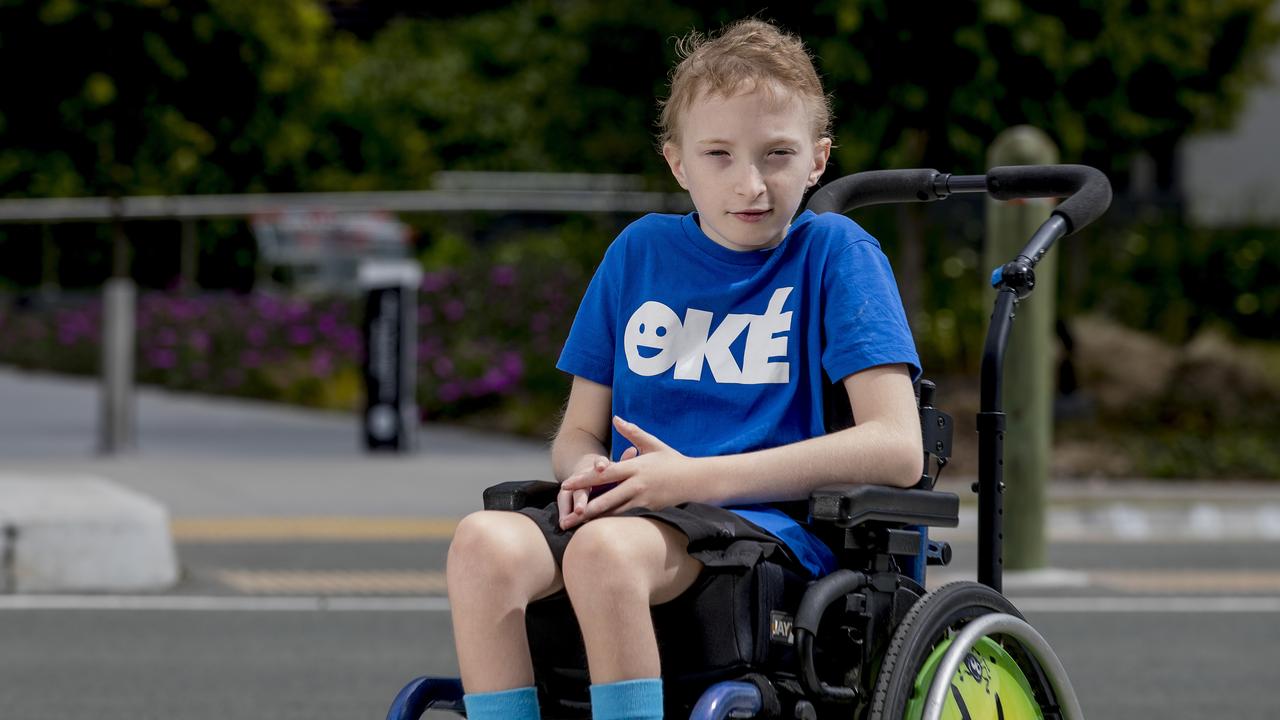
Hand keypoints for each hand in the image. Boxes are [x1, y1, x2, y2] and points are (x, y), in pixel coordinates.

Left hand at [559, 417, 700, 521]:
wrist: (697, 480)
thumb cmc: (673, 461)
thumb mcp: (653, 444)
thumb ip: (632, 432)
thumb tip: (616, 418)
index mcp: (635, 467)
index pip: (604, 474)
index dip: (583, 480)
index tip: (566, 484)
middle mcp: (637, 485)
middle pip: (606, 498)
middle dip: (584, 507)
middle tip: (565, 514)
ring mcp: (644, 500)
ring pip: (615, 512)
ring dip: (595, 520)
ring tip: (577, 525)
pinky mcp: (650, 512)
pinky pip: (627, 518)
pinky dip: (612, 523)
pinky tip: (599, 530)